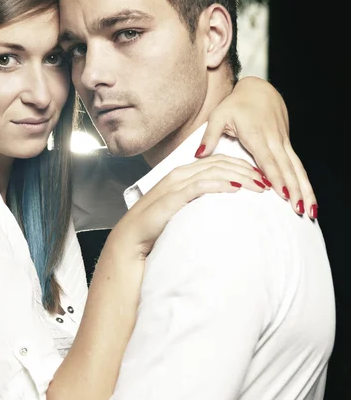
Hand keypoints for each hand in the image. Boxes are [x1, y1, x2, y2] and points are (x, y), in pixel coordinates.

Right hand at [113, 155, 265, 258]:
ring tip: (258, 185)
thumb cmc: (157, 225)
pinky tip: (235, 189)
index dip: (241, 165)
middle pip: (219, 163)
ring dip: (239, 176)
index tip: (259, 175)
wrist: (133, 237)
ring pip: (213, 172)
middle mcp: (180, 174)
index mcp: (182, 173)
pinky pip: (200, 186)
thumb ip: (198, 199)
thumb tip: (221, 202)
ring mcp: (176, 184)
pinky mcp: (173, 197)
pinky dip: (219, 184)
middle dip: (246, 169)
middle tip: (266, 181)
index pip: (217, 161)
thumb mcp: (181, 207)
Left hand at [196, 76, 316, 219]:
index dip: (275, 176)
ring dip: (305, 189)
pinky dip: (304, 181)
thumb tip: (198, 154)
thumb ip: (209, 135)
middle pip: (287, 168)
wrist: (258, 88)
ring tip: (311, 210)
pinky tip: (307, 197)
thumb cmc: (235, 103)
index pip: (267, 159)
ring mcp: (283, 142)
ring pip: (297, 168)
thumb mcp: (218, 115)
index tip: (282, 193)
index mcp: (257, 134)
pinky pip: (297, 165)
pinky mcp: (286, 143)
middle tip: (299, 210)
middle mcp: (274, 139)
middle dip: (295, 189)